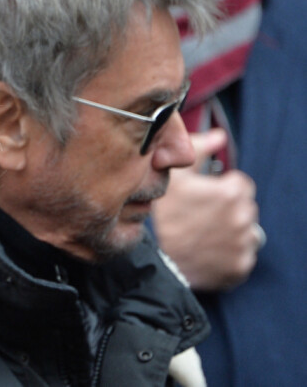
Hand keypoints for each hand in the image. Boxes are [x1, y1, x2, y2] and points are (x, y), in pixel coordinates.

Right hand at [152, 128, 259, 290]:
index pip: (240, 183)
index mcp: (230, 193)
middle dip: (228, 207)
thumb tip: (219, 135)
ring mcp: (243, 244)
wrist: (156, 259)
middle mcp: (243, 218)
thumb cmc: (162, 215)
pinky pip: (242, 254)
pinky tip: (208, 249)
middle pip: (245, 206)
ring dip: (231, 229)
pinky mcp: (240, 266)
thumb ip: (197, 148)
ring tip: (203, 232)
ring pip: (246, 230)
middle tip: (201, 214)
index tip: (204, 196)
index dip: (221, 187)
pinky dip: (230, 252)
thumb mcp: (173, 175)